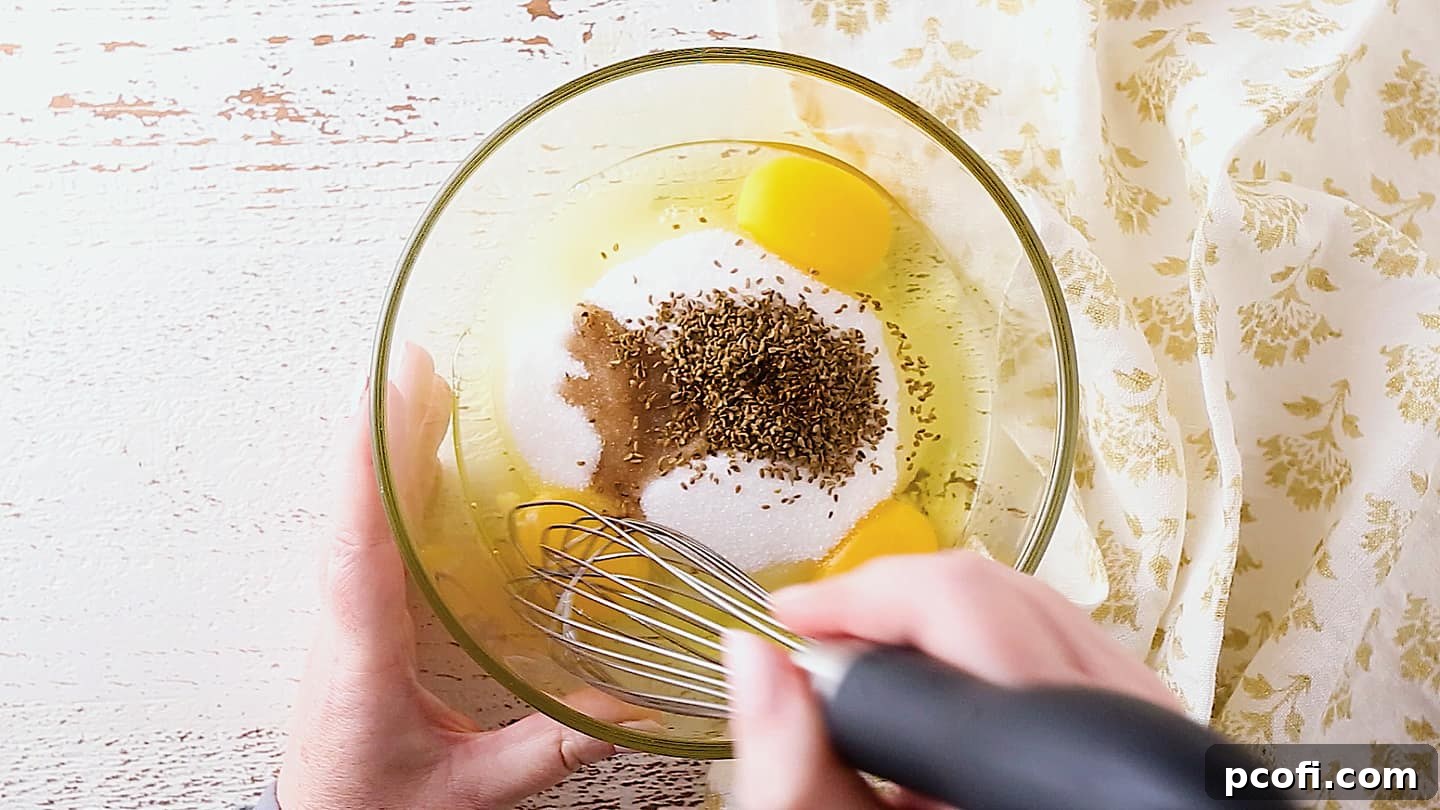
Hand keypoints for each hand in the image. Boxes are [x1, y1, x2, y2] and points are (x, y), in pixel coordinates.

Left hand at [278, 346, 630, 809]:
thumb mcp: (474, 789)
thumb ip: (552, 748)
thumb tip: (630, 713)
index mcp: (362, 656)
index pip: (359, 551)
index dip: (370, 474)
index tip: (384, 406)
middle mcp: (342, 624)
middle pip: (359, 513)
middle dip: (385, 434)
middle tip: (415, 367)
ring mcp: (342, 618)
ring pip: (357, 518)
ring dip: (382, 449)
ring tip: (414, 388)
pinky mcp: (352, 620)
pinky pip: (364, 536)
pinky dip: (383, 485)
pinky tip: (407, 458)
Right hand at [724, 551, 1180, 809]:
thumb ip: (795, 765)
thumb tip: (753, 657)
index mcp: (1038, 778)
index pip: (952, 612)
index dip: (851, 605)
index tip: (786, 625)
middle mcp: (1114, 741)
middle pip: (991, 595)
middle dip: (884, 606)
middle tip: (811, 645)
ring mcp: (1142, 727)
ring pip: (1031, 605)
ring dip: (933, 622)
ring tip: (864, 676)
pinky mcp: (1141, 728)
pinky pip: (1063, 642)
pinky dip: (986, 646)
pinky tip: (933, 695)